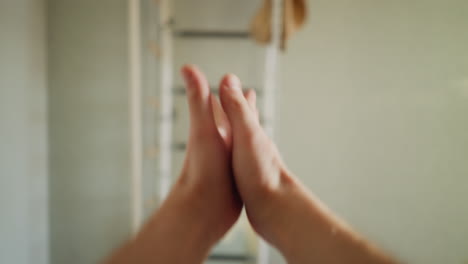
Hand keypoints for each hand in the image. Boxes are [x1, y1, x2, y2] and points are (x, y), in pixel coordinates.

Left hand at [105, 65, 242, 263]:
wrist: (203, 212)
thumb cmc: (202, 170)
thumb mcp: (203, 130)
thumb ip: (198, 99)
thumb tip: (187, 66)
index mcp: (213, 132)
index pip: (220, 106)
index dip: (227, 92)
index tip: (233, 78)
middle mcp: (220, 146)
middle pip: (232, 122)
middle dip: (240, 110)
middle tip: (249, 96)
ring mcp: (229, 164)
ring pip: (240, 142)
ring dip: (247, 131)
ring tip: (255, 125)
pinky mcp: (237, 181)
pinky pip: (246, 162)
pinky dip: (251, 154)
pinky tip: (255, 158)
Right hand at [218, 74, 294, 244]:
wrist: (276, 210)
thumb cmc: (261, 173)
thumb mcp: (246, 135)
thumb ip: (237, 109)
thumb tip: (228, 78)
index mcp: (253, 133)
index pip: (243, 107)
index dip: (234, 93)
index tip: (227, 79)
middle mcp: (255, 147)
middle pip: (245, 123)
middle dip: (238, 110)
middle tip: (233, 98)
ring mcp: (253, 166)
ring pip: (242, 144)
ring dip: (235, 133)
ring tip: (230, 129)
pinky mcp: (249, 184)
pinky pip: (238, 165)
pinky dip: (232, 157)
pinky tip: (232, 165)